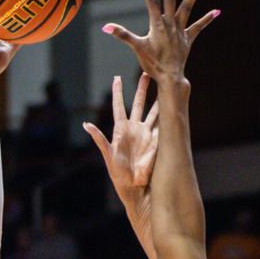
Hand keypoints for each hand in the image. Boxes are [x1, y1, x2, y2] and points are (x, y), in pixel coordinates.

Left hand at [84, 73, 159, 197]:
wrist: (133, 185)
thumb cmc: (117, 172)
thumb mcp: (107, 154)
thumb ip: (99, 138)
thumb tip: (86, 124)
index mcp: (121, 129)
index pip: (119, 106)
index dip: (118, 92)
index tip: (117, 78)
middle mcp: (134, 128)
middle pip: (138, 103)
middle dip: (143, 88)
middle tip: (147, 73)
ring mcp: (146, 134)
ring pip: (154, 111)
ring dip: (158, 99)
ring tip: (164, 86)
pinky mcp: (157, 141)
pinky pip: (163, 126)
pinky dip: (168, 116)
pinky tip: (173, 106)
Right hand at [102, 0, 217, 86]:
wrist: (170, 78)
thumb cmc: (152, 64)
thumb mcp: (137, 47)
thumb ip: (122, 35)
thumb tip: (106, 27)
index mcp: (156, 23)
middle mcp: (170, 23)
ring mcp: (180, 29)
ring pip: (188, 6)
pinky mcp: (188, 38)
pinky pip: (198, 26)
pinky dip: (207, 19)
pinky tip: (217, 11)